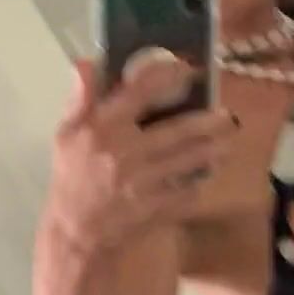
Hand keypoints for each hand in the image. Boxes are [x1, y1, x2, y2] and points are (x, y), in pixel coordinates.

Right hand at [47, 58, 235, 254]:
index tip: (189, 69)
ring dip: (212, 151)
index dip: (169, 75)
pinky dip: (199, 183)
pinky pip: (187, 192)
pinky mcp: (155, 208)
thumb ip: (80, 98)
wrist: (75, 231)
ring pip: (189, 161)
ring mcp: (143, 183)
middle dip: (208, 122)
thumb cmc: (72, 176)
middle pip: (178, 131)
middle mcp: (125, 152)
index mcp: (103, 128)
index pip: (141, 92)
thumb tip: (85, 62)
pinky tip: (207, 174)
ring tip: (226, 142)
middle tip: (227, 115)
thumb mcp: (66, 134)